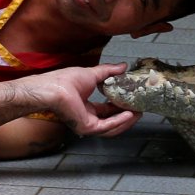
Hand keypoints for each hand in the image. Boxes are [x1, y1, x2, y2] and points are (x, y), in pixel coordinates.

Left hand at [21, 63, 141, 137]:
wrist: (55, 87)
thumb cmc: (66, 81)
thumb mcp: (93, 74)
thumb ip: (109, 72)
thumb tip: (123, 66)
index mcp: (86, 107)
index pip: (107, 110)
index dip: (121, 106)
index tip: (132, 100)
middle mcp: (87, 118)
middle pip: (111, 120)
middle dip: (127, 115)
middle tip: (139, 108)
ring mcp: (88, 124)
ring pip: (112, 127)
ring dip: (127, 120)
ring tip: (139, 112)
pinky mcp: (88, 127)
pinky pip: (108, 126)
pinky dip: (120, 120)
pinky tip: (130, 114)